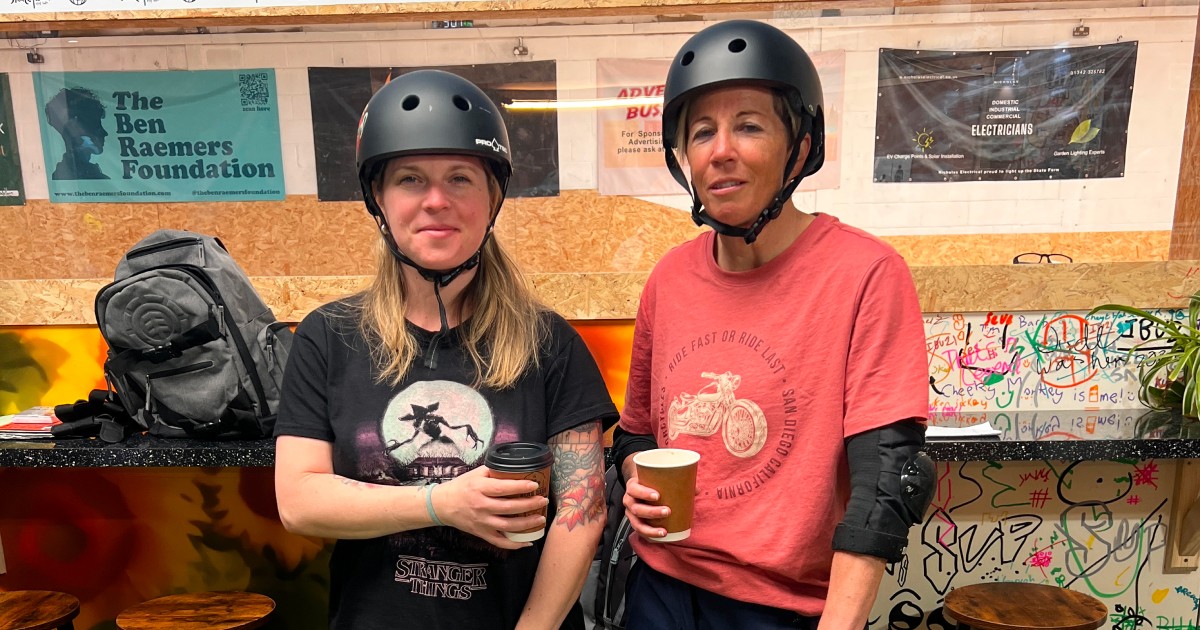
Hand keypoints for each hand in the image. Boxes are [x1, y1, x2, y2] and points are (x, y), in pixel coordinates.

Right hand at [434, 466, 549, 549]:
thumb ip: (494, 471)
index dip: (520, 487)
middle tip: (543, 501)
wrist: (442, 505)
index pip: (503, 488)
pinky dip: (515, 544)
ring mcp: (482, 522)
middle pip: (510, 508)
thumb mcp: (476, 474)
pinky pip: (500, 542)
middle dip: (529, 505)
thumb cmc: (461, 486)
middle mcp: (481, 506)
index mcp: (480, 488)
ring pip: (508, 526)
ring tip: (541, 519)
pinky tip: (528, 541)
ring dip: (527, 524)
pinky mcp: (481, 533)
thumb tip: (516, 468)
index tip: (534, 485)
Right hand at [620, 453, 669, 539]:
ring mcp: (631, 514)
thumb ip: (675, 482)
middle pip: (636, 508)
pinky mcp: (636, 523)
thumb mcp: (657, 479)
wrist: (639, 487)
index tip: (657, 496)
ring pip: (637, 523)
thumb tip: (696, 490)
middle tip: (667, 511)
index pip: (634, 489)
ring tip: (664, 531)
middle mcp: (629, 501)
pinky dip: (650, 536)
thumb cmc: (649, 483)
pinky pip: (640, 532)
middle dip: (651, 512)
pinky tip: (660, 538)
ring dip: (650, 529)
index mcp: (633, 487)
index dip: (644, 493)